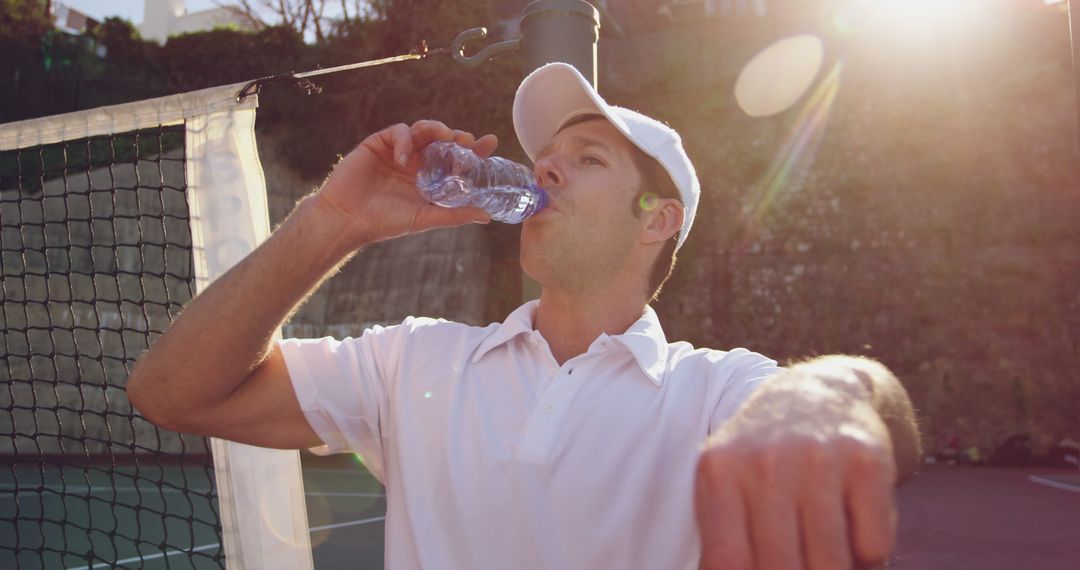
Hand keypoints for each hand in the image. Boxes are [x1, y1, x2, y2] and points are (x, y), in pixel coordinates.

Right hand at [315, 120, 498, 245]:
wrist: (348, 219)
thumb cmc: (385, 222)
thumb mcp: (425, 217)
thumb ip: (454, 214)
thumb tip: (487, 216)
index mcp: (428, 178)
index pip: (455, 159)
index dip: (473, 149)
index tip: (490, 143)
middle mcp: (416, 162)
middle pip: (441, 140)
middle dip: (456, 136)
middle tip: (468, 140)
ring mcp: (398, 151)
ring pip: (423, 130)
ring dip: (436, 130)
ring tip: (446, 137)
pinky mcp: (379, 144)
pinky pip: (398, 132)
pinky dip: (405, 141)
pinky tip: (404, 160)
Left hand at [695, 372, 897, 569]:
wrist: (819, 394)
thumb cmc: (764, 460)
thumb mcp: (725, 487)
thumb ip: (723, 543)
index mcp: (719, 472)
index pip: (728, 564)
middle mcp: (765, 462)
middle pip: (780, 569)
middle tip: (798, 562)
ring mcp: (817, 459)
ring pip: (829, 565)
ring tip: (822, 551)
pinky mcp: (867, 462)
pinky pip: (872, 547)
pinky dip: (868, 555)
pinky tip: (852, 524)